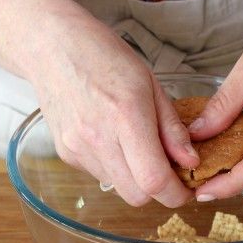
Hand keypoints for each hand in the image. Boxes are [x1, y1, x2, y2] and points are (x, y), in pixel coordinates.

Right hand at [32, 12, 198, 206]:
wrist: (52, 47)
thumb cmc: (105, 57)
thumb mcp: (151, 84)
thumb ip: (172, 128)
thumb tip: (190, 161)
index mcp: (126, 117)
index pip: (154, 180)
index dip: (176, 194)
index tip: (186, 189)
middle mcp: (98, 139)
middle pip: (137, 196)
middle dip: (158, 190)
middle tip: (168, 170)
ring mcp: (78, 149)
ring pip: (119, 188)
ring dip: (135, 179)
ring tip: (137, 146)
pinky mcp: (65, 153)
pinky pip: (100, 175)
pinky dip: (115, 168)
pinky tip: (114, 140)